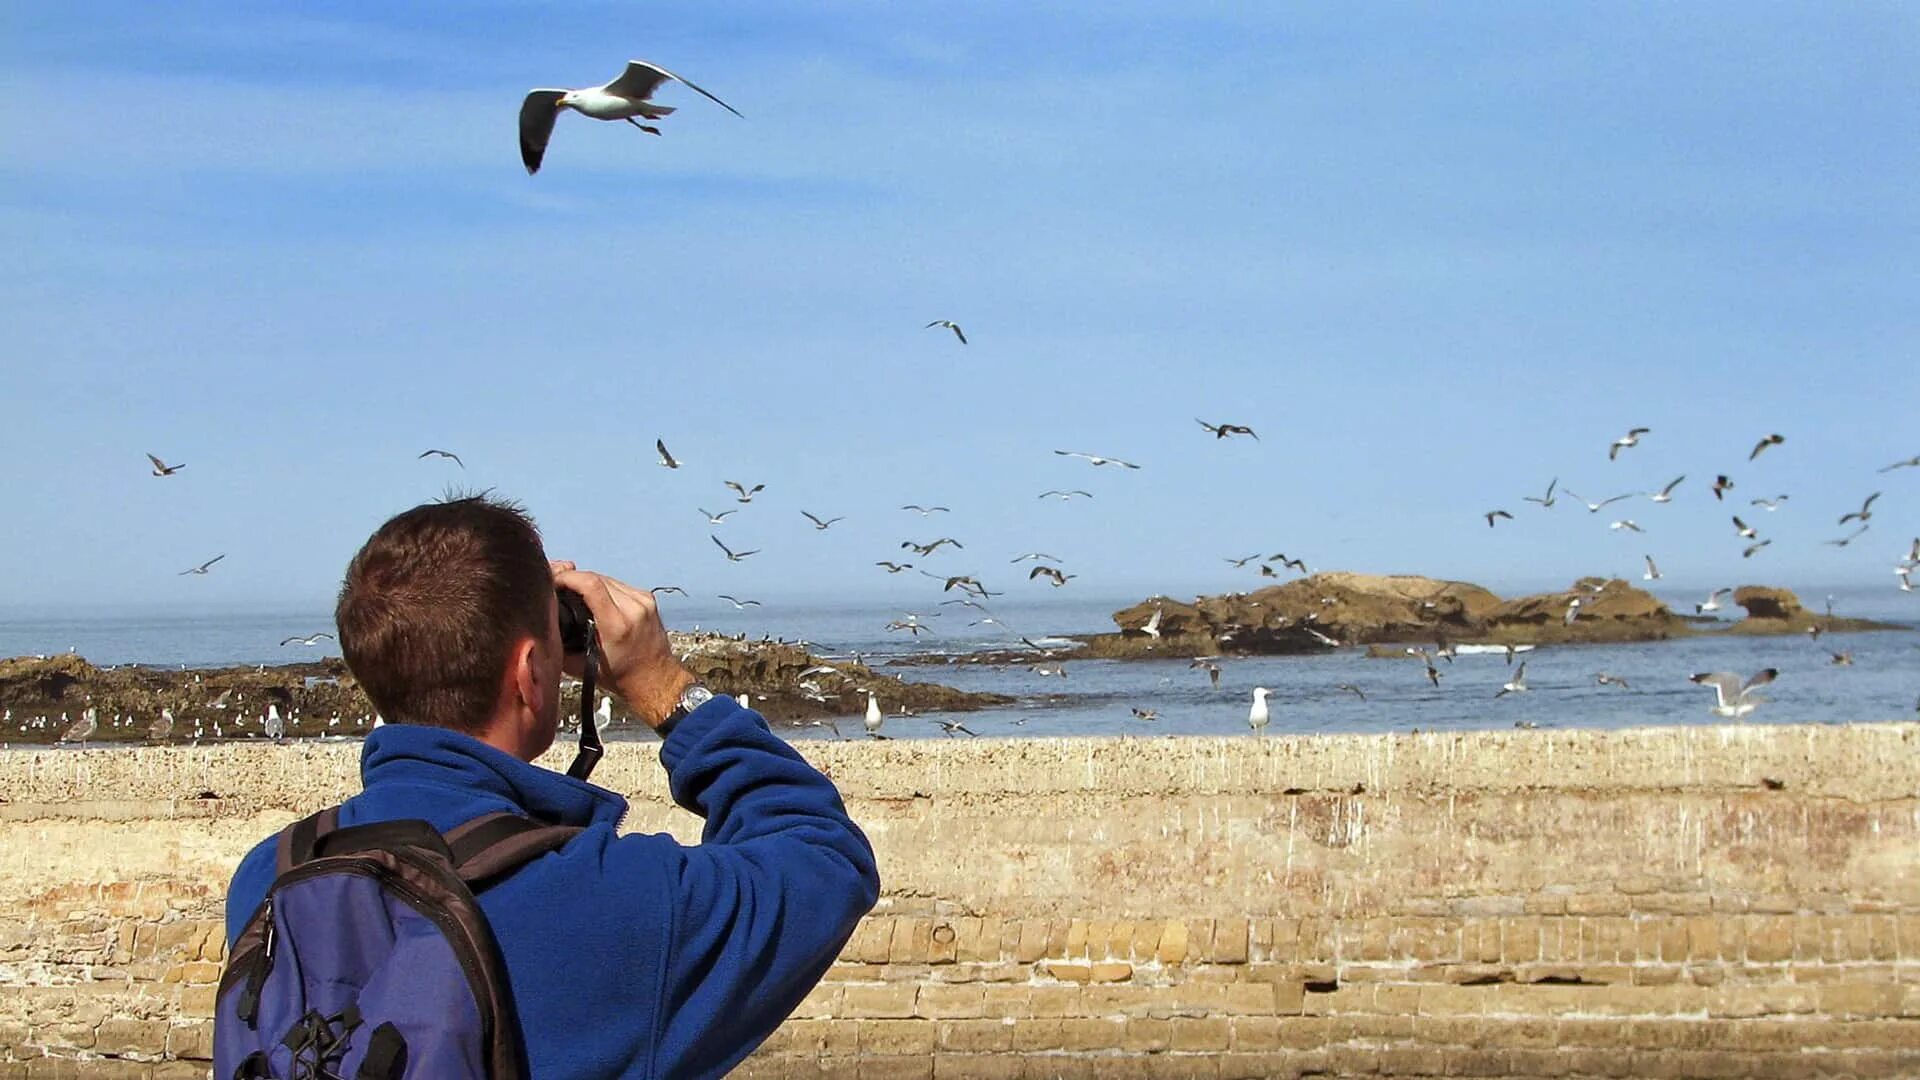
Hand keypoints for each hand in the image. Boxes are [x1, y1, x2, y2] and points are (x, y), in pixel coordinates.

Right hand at [551, 562, 694, 729]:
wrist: (655, 679)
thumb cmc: (621, 676)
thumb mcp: (582, 666)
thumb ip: (560, 645)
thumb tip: (541, 625)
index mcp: (617, 625)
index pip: (590, 584)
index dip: (567, 578)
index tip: (553, 581)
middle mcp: (633, 609)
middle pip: (597, 577)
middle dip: (574, 579)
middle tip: (559, 587)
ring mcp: (644, 601)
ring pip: (608, 578)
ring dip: (588, 582)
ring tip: (575, 593)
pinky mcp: (648, 599)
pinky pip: (619, 584)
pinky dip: (604, 588)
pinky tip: (595, 598)